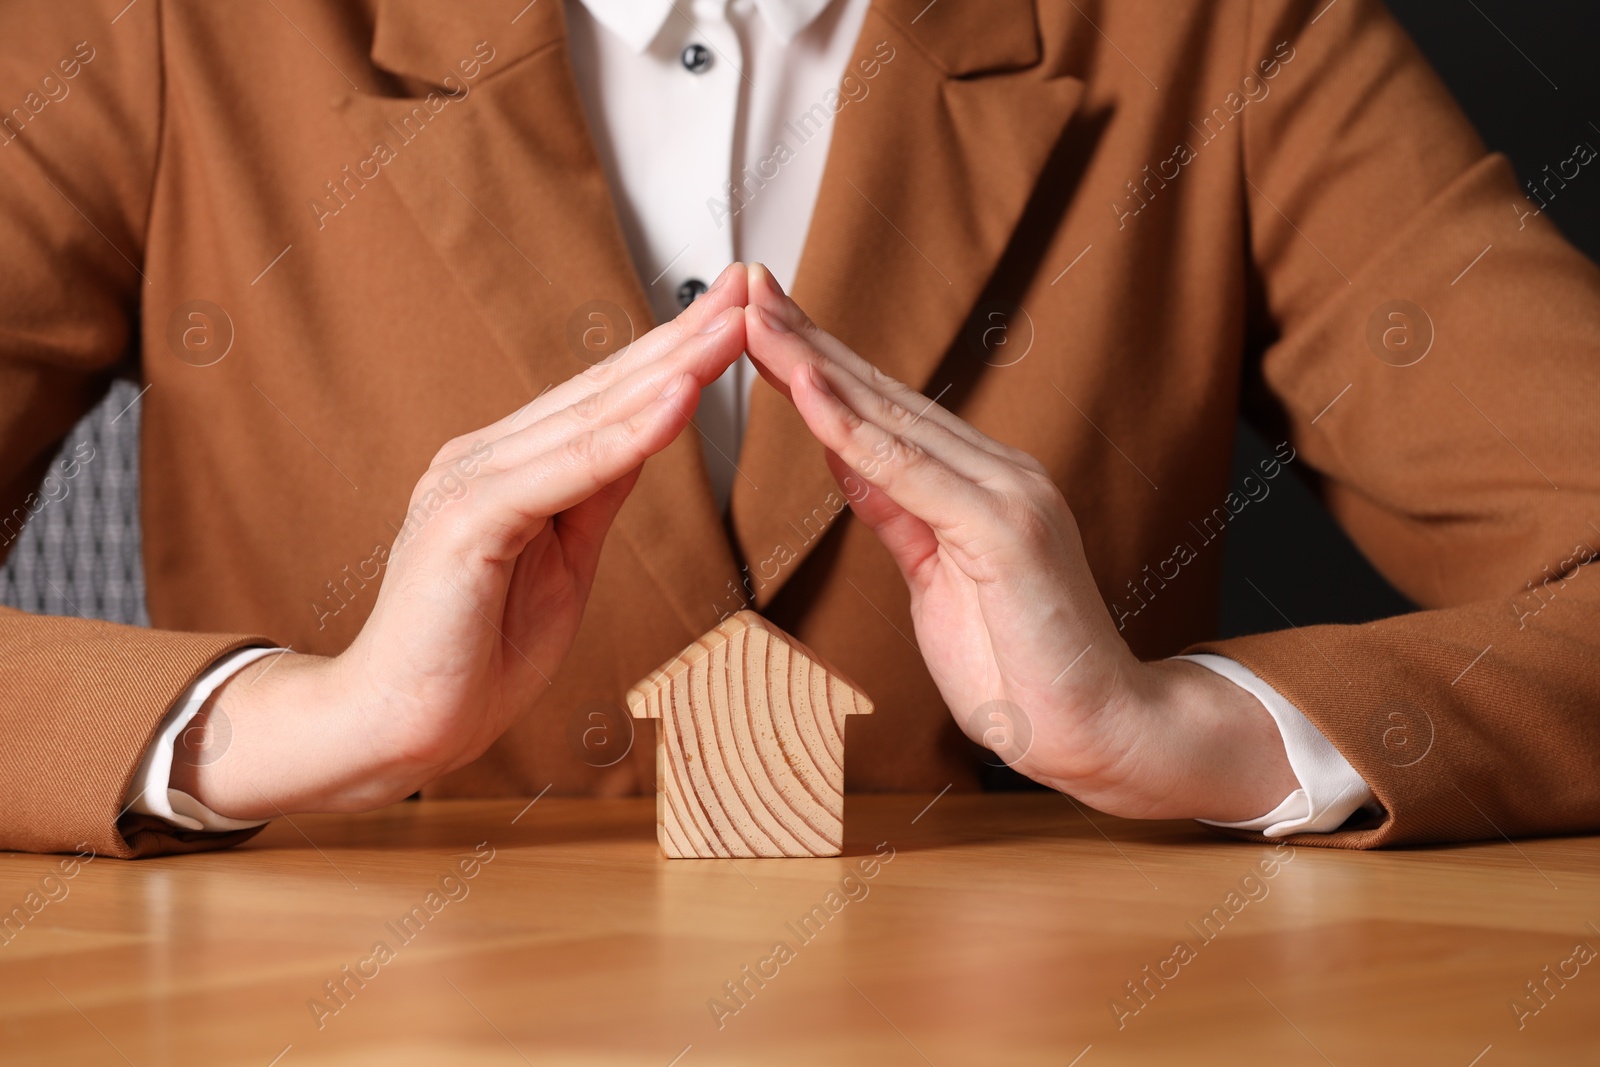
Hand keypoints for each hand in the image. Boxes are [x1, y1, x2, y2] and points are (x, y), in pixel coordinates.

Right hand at [171, 264, 750, 817]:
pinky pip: (563, 470)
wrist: (396, 726)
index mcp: (506, 465)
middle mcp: (485, 456)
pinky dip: (626, 435)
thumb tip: (648, 433)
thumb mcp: (562, 560)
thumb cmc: (474, 652)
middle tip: (750, 289)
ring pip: (589, 416)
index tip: (734, 317)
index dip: (672, 356)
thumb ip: (595, 492)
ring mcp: (471, 481)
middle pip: (602, 389)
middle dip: (682, 339)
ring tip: (731, 327)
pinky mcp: (467, 519)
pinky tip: (678, 399)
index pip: (605, 399)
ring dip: (669, 369)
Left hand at [741, 265, 1297, 821]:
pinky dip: (853, 431)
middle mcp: (997, 471)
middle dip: (807, 343)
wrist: (1098, 730)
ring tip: (757, 319)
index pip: (883, 411)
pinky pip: (910, 473)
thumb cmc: (1019, 665)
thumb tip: (849, 458)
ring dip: (815, 366)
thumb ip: (899, 512)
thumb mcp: (936, 577)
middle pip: (882, 396)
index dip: (820, 365)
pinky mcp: (1004, 529)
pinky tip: (808, 390)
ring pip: (890, 418)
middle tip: (744, 289)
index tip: (763, 325)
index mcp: (980, 482)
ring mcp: (1006, 494)